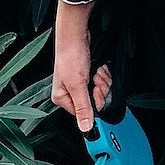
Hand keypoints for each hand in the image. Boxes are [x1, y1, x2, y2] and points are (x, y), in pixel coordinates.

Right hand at [52, 1, 111, 131]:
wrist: (75, 35)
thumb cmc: (70, 56)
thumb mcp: (77, 86)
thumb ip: (83, 108)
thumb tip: (85, 129)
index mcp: (62, 99)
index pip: (84, 112)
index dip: (94, 102)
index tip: (94, 90)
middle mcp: (70, 94)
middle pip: (93, 102)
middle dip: (99, 89)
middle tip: (95, 78)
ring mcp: (79, 85)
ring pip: (99, 92)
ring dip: (102, 80)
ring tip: (95, 71)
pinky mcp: (86, 76)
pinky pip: (100, 82)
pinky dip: (102, 75)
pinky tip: (98, 68)